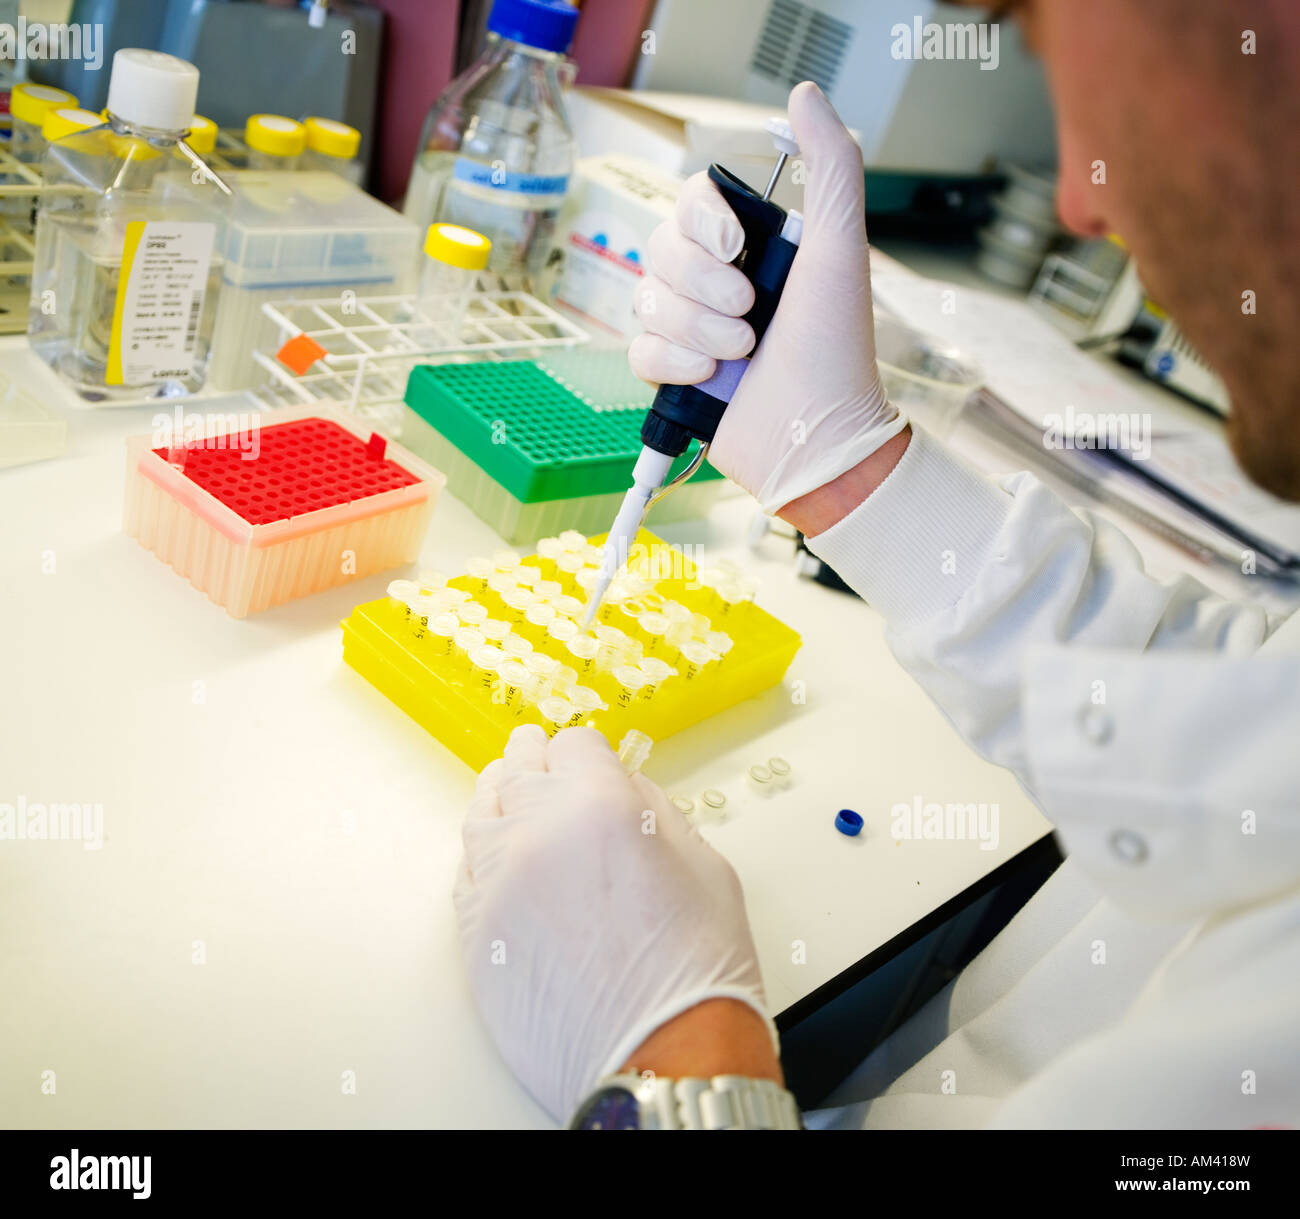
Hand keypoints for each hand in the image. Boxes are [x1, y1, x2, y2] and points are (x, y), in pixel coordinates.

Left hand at [453, 725, 776, 1120]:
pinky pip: (466, 873)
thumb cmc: (696, 971)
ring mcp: (499, 883)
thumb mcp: (704, 863)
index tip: (588, 758)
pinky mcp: (476, 933)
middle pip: (520, 767)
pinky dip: (483, 856)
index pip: (572, 744)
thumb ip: (653, 809)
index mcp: (600, 805)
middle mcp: (539, 832)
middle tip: (542, 759)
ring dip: (501, 798)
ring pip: (482, 813)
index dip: (586, 751)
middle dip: (538, 761)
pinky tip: (497, 855)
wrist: (665, 1056)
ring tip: (511, 795)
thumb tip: (622, 787)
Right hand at [629, 80, 907, 518]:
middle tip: (751, 317)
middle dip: (704, 288)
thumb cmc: (837, 347)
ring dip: (694, 330)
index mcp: (752, 247)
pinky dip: (671, 363)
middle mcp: (717, 281)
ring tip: (740, 355)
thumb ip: (829, 167)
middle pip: (660, 250)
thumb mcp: (840, 247)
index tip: (737, 249)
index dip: (703, 224)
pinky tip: (708, 379)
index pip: (691, 202)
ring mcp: (692, 328)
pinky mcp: (674, 373)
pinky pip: (638, 349)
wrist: (817, 435)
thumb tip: (804, 97)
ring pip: (645, 299)